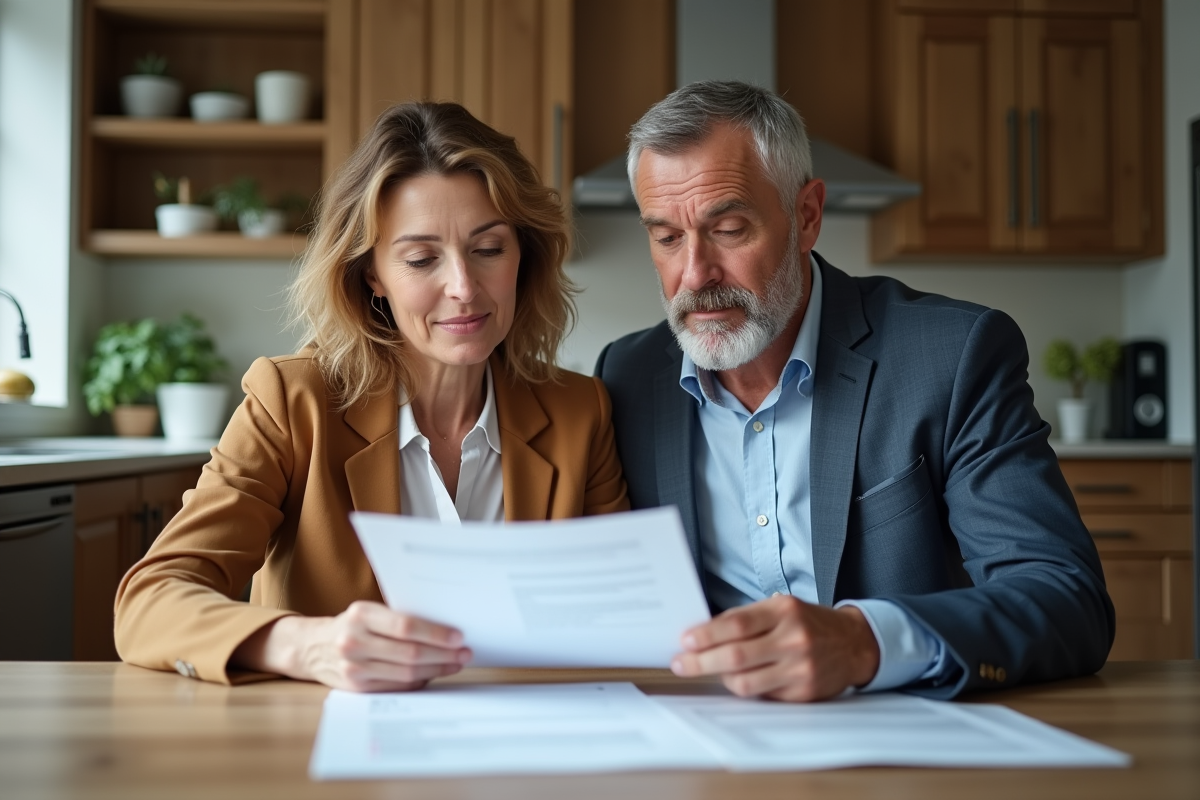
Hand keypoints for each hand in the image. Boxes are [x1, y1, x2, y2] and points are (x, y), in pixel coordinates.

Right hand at [233, 601, 471, 691]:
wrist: (312, 647)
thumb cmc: (352, 625)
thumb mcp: (369, 612)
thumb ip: (398, 618)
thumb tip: (445, 629)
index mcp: (360, 615)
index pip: (406, 626)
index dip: (436, 633)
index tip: (458, 636)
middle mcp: (354, 641)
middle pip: (410, 652)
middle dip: (443, 654)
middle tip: (465, 653)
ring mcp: (354, 667)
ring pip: (406, 673)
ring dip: (437, 669)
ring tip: (455, 663)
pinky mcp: (357, 687)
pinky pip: (398, 686)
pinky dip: (420, 680)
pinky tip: (434, 673)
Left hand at [670, 595, 879, 701]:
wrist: (854, 644)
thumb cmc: (810, 623)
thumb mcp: (782, 608)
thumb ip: (747, 619)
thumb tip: (704, 633)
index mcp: (784, 612)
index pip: (736, 625)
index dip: (706, 635)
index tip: (686, 641)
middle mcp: (793, 639)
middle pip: (736, 656)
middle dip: (701, 662)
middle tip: (681, 663)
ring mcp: (800, 669)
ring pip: (745, 683)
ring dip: (720, 678)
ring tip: (710, 670)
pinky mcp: (803, 693)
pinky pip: (762, 696)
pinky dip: (746, 688)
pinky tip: (740, 679)